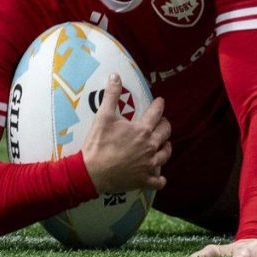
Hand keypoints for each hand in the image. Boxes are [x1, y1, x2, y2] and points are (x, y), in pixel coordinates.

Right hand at [81, 73, 171, 192]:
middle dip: (164, 125)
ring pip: (166, 154)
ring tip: (163, 145)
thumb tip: (115, 75)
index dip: (159, 105)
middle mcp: (150, 147)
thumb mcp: (103, 117)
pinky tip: (159, 176)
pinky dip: (160, 178)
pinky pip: (159, 180)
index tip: (160, 101)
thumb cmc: (97, 144)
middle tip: (161, 123)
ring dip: (166, 148)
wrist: (90, 173)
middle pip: (165, 132)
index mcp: (142, 130)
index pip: (156, 113)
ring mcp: (149, 165)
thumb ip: (111, 96)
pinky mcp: (145, 180)